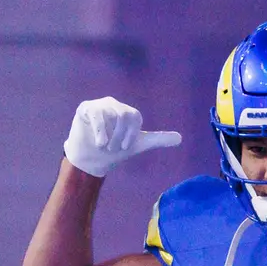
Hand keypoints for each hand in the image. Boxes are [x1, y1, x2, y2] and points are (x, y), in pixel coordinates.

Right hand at [63, 97, 181, 178]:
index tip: (126, 147)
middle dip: (120, 137)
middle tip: (112, 149)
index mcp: (127, 112)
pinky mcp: (86, 108)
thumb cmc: (112, 151)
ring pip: (111, 115)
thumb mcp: (137, 146)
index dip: (132, 134)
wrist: (89, 160)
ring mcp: (99, 105)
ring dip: (109, 137)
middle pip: (124, 115)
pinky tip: (99, 142)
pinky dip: (100, 131)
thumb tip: (180, 139)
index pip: (135, 117)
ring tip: (103, 146)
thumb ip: (157, 140)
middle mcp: (114, 105)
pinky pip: (96, 114)